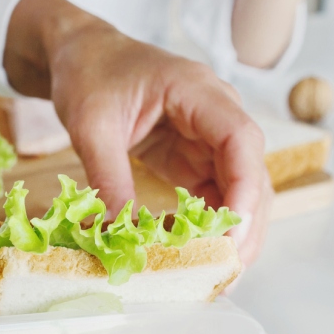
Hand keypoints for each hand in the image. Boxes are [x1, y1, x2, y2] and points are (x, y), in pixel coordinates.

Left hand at [4, 0, 269, 264]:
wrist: (83, 57)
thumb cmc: (90, 74)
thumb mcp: (91, 125)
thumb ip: (107, 176)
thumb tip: (119, 233)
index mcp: (197, 92)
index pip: (239, 140)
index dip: (243, 188)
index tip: (233, 231)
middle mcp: (215, 115)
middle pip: (250, 172)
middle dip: (244, 224)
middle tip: (226, 271)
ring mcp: (208, 139)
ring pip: (238, 190)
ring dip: (231, 232)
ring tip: (216, 275)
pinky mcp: (193, 159)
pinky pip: (212, 196)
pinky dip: (209, 228)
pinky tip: (197, 257)